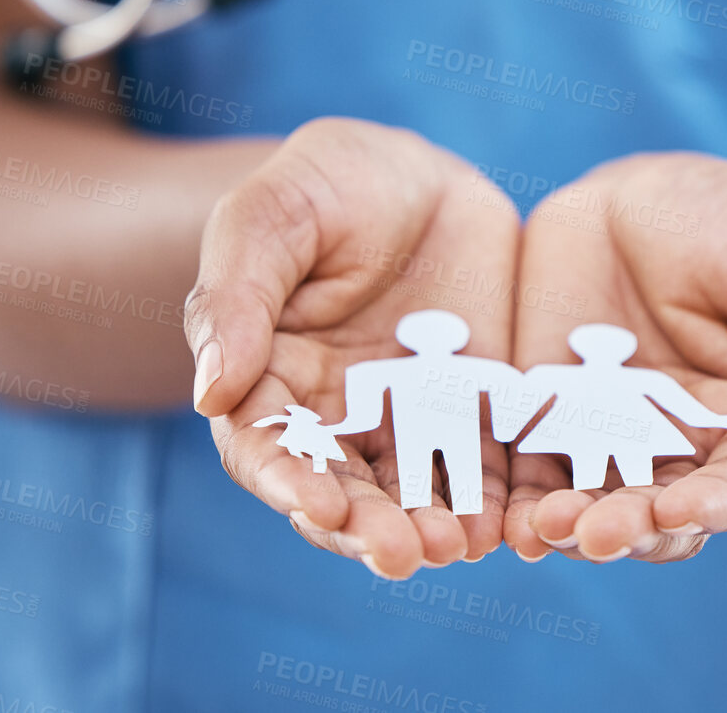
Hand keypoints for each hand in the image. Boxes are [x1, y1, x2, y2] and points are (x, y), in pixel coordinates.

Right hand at [184, 117, 518, 578]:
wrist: (415, 173)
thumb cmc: (321, 185)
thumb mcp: (270, 216)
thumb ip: (237, 296)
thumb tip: (211, 392)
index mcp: (269, 381)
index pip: (269, 450)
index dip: (290, 483)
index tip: (319, 506)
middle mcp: (337, 419)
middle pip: (344, 492)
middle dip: (368, 529)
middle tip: (399, 553)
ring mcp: (410, 421)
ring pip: (416, 496)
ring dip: (433, 531)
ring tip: (458, 548)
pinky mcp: (478, 412)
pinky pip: (489, 471)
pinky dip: (499, 504)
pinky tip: (516, 524)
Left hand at [504, 153, 726, 563]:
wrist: (645, 196)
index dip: (713, 507)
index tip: (683, 511)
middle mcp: (678, 453)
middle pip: (658, 515)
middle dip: (631, 529)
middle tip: (600, 534)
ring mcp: (606, 439)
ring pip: (589, 505)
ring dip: (568, 527)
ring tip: (544, 528)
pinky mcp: (544, 417)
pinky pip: (525, 469)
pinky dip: (512, 500)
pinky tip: (499, 518)